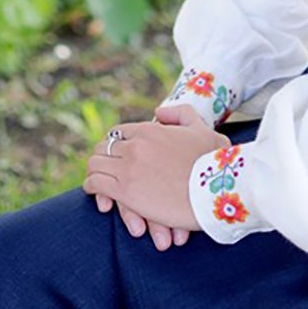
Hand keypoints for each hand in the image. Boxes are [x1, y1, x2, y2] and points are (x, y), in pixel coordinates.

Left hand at [84, 105, 226, 245]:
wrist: (215, 192)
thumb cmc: (214, 163)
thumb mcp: (202, 129)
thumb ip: (180, 114)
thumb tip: (157, 112)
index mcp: (151, 130)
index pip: (120, 132)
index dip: (117, 144)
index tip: (118, 154)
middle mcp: (135, 145)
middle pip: (104, 146)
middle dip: (103, 157)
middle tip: (105, 168)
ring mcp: (128, 167)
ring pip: (94, 163)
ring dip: (95, 172)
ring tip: (97, 181)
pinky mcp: (124, 191)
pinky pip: (95, 184)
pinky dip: (92, 188)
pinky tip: (98, 196)